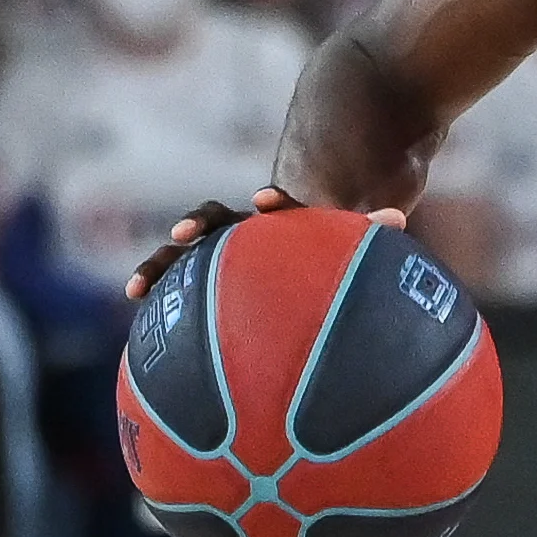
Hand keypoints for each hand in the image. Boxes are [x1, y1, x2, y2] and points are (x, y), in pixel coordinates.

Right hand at [123, 188, 408, 299]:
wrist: (299, 259)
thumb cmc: (329, 254)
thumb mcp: (348, 245)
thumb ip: (367, 229)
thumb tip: (398, 217)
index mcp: (283, 221)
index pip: (278, 205)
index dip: (275, 201)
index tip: (264, 202)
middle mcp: (242, 233)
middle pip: (214, 221)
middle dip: (196, 225)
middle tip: (181, 236)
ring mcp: (216, 259)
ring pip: (182, 258)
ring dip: (159, 265)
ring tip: (138, 287)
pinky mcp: (201, 287)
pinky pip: (175, 298)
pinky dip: (159, 308)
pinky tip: (139, 335)